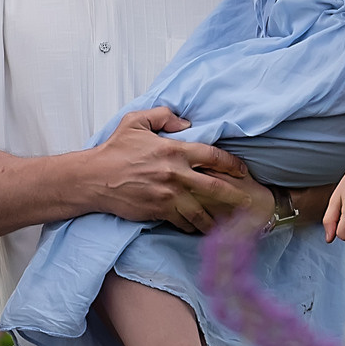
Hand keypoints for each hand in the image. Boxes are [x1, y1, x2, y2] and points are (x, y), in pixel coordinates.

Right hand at [82, 107, 256, 233]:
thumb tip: (185, 122)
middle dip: (236, 196)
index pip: (212, 156)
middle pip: (215, 187)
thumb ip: (163, 116)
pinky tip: (203, 230)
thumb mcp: (136, 121)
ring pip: (201, 210)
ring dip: (218, 218)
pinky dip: (194, 226)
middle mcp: (175, 174)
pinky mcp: (158, 211)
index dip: (231, 163)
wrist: (94, 178)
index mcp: (173, 150)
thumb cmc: (114, 149)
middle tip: (250, 203)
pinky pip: (183, 221)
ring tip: (232, 225)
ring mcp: (168, 195)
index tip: (242, 171)